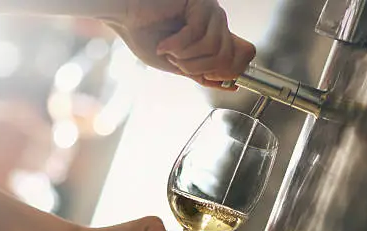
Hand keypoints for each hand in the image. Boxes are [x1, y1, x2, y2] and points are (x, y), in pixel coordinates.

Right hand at [102, 0, 254, 88]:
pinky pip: (198, 33)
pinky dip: (178, 45)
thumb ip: (203, 73)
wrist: (123, 17)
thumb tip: (231, 85)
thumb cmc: (144, 36)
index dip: (228, 72)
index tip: (207, 76)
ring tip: (168, 50)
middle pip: (227, 56)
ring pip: (213, 47)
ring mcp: (210, 11)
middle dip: (198, 67)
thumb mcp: (178, 64)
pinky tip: (164, 43)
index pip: (244, 54)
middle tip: (177, 63)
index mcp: (215, 35)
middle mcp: (216, 22)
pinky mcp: (200, 2)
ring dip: (186, 56)